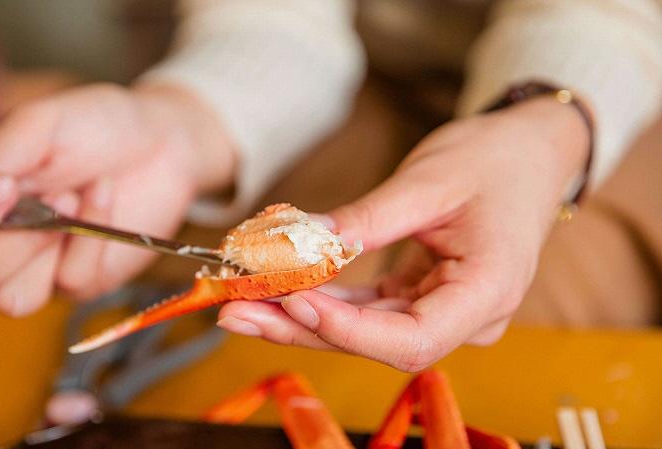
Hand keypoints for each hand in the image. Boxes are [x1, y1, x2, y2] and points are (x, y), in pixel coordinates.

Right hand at [0, 83, 234, 315]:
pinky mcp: (84, 281)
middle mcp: (0, 242)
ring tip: (72, 195)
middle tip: (48, 188)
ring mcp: (42, 268)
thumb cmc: (98, 126)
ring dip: (44, 245)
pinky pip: (70, 284)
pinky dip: (89, 238)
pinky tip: (103, 194)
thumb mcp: (39, 127)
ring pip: (10, 299)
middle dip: (7, 236)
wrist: (165, 139)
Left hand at [217, 97, 588, 369]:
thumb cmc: (494, 161)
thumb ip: (367, 220)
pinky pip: (366, 308)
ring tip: (241, 302)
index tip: (294, 299)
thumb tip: (299, 243)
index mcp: (488, 291)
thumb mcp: (429, 182)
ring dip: (302, 317)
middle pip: (376, 341)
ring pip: (363, 330)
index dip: (348, 329)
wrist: (528, 153)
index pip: (412, 338)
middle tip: (236, 310)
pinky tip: (278, 288)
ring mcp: (443, 311)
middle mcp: (468, 316)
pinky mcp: (420, 297)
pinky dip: (322, 298)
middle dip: (303, 327)